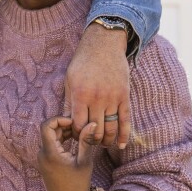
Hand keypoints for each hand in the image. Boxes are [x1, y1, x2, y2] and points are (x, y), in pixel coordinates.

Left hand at [37, 116, 99, 190]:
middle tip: (79, 126)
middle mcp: (42, 154)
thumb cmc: (79, 183)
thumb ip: (86, 140)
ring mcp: (42, 158)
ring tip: (78, 133)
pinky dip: (59, 140)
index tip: (72, 121)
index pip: (46, 126)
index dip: (58, 119)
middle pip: (49, 130)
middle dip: (63, 125)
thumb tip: (92, 123)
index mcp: (50, 153)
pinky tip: (72, 140)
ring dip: (62, 132)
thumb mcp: (84, 161)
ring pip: (50, 137)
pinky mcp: (44, 162)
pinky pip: (50, 144)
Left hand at [65, 26, 130, 147]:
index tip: (76, 137)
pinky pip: (125, 120)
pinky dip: (123, 135)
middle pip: (94, 130)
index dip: (77, 135)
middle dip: (91, 141)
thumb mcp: (70, 80)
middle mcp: (97, 98)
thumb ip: (69, 103)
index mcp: (80, 94)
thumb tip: (67, 124)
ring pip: (110, 129)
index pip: (78, 125)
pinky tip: (120, 145)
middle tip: (88, 144)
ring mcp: (112, 98)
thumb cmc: (82, 63)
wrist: (103, 45)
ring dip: (106, 141)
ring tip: (102, 145)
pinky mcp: (124, 96)